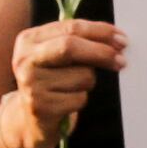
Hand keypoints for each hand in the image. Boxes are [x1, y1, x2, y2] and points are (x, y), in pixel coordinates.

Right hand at [12, 17, 122, 147]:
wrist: (30, 120)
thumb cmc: (52, 82)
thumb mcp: (56, 56)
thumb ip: (79, 40)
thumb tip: (116, 38)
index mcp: (29, 40)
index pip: (71, 27)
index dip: (100, 31)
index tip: (121, 38)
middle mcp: (25, 60)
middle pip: (70, 47)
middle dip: (101, 52)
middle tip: (122, 60)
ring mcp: (31, 84)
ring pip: (81, 75)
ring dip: (88, 82)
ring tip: (73, 87)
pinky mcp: (41, 107)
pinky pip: (79, 98)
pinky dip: (81, 100)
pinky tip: (67, 102)